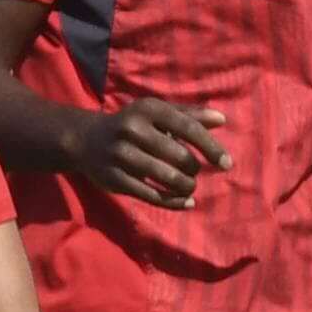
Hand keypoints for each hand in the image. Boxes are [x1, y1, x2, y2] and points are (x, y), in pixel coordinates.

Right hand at [80, 97, 228, 207]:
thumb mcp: (156, 113)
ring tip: (189, 186)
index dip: (210, 147)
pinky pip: (151, 195)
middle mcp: (132, 130)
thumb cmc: (133, 124)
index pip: (188, 128)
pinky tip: (186, 202)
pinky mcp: (114, 179)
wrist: (84, 139)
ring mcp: (121, 155)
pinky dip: (174, 202)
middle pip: (179, 156)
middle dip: (194, 169)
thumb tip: (222, 119)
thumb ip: (189, 115)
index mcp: (148, 109)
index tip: (226, 163)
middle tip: (194, 173)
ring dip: (186, 186)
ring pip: (167, 178)